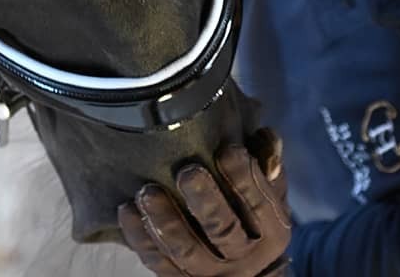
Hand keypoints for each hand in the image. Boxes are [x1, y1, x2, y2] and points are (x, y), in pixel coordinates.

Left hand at [118, 129, 291, 275]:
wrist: (247, 269)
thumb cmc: (253, 211)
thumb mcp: (270, 187)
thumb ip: (266, 158)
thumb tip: (264, 136)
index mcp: (272, 231)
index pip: (261, 205)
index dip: (245, 178)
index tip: (227, 149)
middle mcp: (244, 257)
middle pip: (223, 230)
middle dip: (205, 201)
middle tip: (187, 172)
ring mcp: (212, 274)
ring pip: (187, 252)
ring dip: (166, 221)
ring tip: (147, 192)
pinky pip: (159, 263)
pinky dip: (141, 237)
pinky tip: (127, 209)